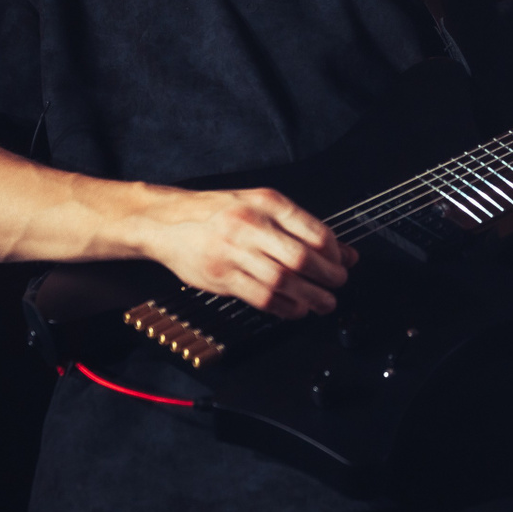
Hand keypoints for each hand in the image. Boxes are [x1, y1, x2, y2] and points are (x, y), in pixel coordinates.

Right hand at [128, 184, 357, 318]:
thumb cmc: (218, 213)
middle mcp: (251, 224)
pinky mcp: (221, 277)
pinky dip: (286, 308)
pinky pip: (262, 298)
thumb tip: (345, 252)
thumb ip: (302, 228)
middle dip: (328, 277)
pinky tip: (296, 309)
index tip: (341, 262)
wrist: (167, 221)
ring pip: (283, 282)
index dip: (334, 253)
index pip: (314, 231)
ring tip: (324, 303)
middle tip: (338, 285)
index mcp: (266, 203)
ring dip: (311, 297)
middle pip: (301, 259)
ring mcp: (234, 252)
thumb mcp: (260, 207)